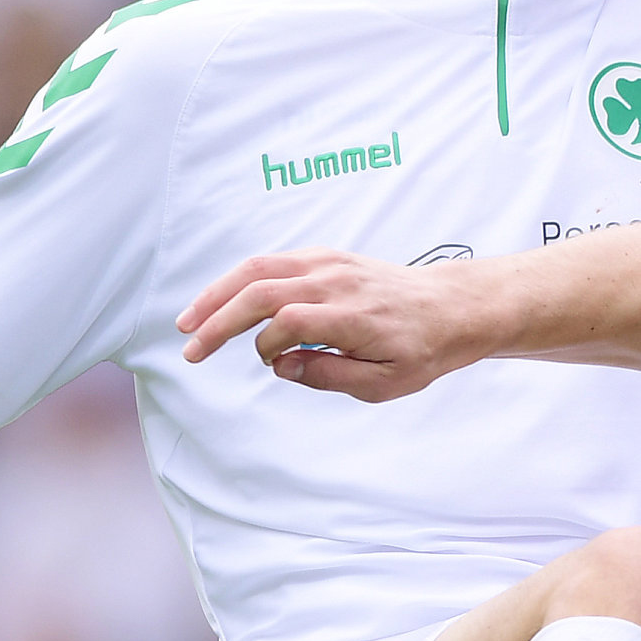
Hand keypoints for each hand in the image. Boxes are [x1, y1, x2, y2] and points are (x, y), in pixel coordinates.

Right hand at [178, 248, 471, 399]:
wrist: (451, 307)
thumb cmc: (421, 349)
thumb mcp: (386, 382)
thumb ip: (331, 377)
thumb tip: (281, 365)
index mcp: (352, 315)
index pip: (290, 321)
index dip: (267, 345)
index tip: (271, 363)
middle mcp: (336, 282)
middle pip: (261, 290)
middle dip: (218, 319)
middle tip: (190, 348)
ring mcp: (329, 263)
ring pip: (259, 269)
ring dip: (218, 293)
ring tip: (189, 320)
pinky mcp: (326, 257)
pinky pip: (274, 262)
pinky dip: (242, 280)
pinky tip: (223, 301)